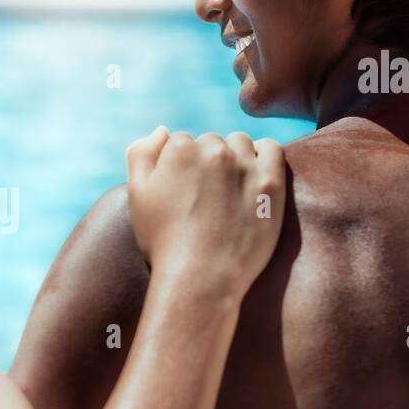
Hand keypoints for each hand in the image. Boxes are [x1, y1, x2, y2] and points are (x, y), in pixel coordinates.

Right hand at [126, 128, 284, 286]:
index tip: (181, 195)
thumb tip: (162, 130)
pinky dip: (263, 156)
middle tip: (204, 199)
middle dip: (205, 164)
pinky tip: (254, 178)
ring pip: (239, 143)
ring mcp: (245, 165)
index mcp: (179, 148)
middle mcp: (213, 150)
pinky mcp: (271, 183)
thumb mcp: (136, 195)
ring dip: (234, 158)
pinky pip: (272, 150)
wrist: (199, 278)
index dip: (178, 169)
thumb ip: (141, 153)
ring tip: (227, 192)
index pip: (179, 143)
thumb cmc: (163, 240)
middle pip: (210, 142)